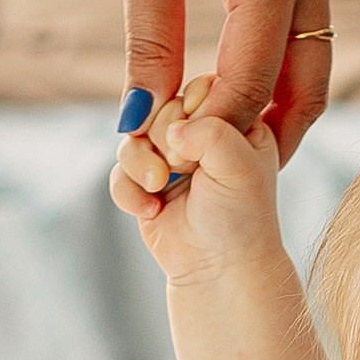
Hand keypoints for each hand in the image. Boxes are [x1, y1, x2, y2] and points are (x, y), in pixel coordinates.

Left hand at [93, 0, 333, 160]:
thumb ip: (148, 42)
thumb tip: (138, 124)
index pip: (253, 86)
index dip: (211, 141)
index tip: (170, 177)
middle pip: (305, 90)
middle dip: (263, 144)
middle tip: (211, 189)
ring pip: (309, 65)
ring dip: (270, 113)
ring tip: (215, 154)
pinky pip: (298, 32)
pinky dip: (271, 73)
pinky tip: (222, 95)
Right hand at [112, 76, 290, 283]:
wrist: (221, 273)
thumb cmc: (241, 220)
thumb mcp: (238, 166)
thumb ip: (210, 131)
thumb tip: (171, 128)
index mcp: (236, 120)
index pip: (201, 86)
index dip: (193, 114)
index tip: (208, 151)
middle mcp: (203, 134)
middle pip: (160, 108)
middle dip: (166, 142)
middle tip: (187, 172)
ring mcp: (171, 158)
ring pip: (133, 136)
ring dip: (141, 164)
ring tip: (160, 187)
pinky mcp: (146, 184)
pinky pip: (118, 171)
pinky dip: (129, 191)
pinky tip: (151, 211)